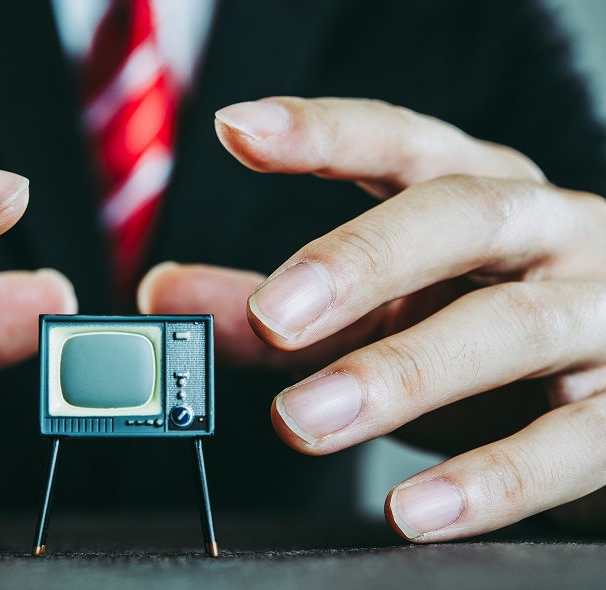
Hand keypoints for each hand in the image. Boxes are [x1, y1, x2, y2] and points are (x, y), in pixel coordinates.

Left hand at [139, 97, 605, 540]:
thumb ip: (278, 304)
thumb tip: (163, 292)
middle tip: (271, 314)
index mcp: (482, 195)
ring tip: (303, 419)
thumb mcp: (385, 311)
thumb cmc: (485, 331)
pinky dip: (491, 478)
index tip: (238, 129)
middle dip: (361, 261)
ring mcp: (602, 317)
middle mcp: (550, 236)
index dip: (322, 133)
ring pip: (513, 327)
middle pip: (462, 217)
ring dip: (401, 374)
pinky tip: (415, 511)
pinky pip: (573, 443)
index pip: (402, 144)